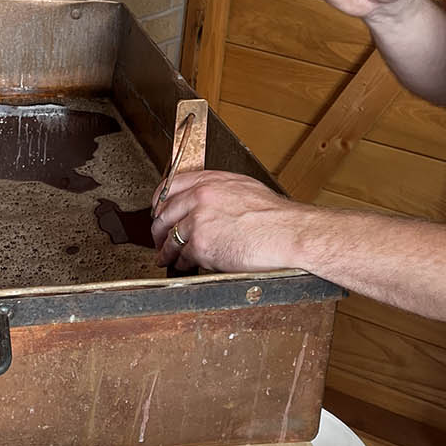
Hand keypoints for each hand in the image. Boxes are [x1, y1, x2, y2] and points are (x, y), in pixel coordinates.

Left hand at [150, 171, 308, 272]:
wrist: (287, 232)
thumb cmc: (274, 215)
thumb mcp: (243, 188)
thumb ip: (218, 191)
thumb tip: (203, 203)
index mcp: (210, 181)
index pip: (170, 186)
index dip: (160, 202)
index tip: (158, 211)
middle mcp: (200, 197)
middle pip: (165, 213)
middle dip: (159, 229)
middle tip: (159, 238)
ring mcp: (199, 221)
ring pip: (170, 237)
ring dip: (165, 250)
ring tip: (165, 257)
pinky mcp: (201, 245)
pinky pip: (182, 256)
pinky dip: (181, 263)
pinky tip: (184, 265)